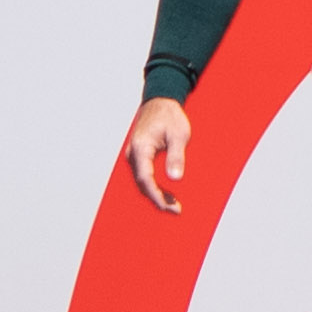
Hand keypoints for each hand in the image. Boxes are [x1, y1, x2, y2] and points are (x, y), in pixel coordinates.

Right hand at [122, 96, 193, 212]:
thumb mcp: (179, 135)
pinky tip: (166, 192)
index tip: (171, 207)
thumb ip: (176, 157)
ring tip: (174, 204)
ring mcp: (134, 155)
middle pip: (142, 184)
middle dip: (158, 199)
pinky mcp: (138, 156)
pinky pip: (143, 176)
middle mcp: (132, 153)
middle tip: (177, 210)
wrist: (160, 100)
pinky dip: (153, 186)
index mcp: (141, 147)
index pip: (145, 179)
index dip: (157, 196)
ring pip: (142, 181)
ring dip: (156, 194)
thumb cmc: (170, 116)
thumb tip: (175, 179)